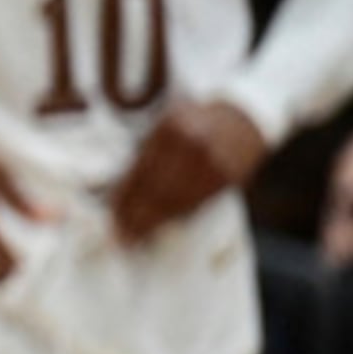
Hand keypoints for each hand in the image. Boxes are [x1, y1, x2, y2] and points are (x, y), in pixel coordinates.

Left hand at [109, 98, 266, 243]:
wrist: (241, 115)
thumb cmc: (195, 121)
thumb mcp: (166, 124)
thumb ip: (144, 152)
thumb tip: (112, 186)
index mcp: (169, 127)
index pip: (140, 169)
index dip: (123, 196)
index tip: (111, 215)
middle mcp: (191, 144)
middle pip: (156, 188)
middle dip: (136, 215)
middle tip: (120, 236)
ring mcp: (212, 162)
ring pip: (177, 200)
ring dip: (154, 222)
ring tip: (136, 238)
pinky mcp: (227, 178)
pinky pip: (198, 202)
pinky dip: (177, 216)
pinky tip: (164, 226)